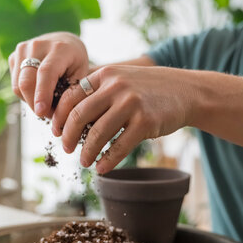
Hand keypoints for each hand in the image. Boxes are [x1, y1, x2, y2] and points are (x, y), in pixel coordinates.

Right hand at [8, 32, 89, 117]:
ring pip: (18, 85)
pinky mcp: (14, 56)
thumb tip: (59, 116)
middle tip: (50, 116)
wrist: (64, 42)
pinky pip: (15, 84)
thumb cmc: (76, 62)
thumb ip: (71, 92)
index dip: (42, 94)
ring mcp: (23, 50)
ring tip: (47, 105)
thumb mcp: (82, 74)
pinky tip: (39, 94)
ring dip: (30, 101)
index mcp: (59, 49)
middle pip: (27, 81)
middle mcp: (38, 46)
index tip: (42, 112)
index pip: (46, 73)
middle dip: (35, 104)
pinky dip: (25, 95)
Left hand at [51, 65, 195, 173]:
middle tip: (65, 150)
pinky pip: (119, 146)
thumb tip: (71, 118)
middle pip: (79, 116)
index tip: (55, 132)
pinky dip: (107, 160)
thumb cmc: (150, 89)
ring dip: (86, 152)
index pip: (70, 96)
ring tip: (84, 162)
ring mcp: (131, 103)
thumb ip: (100, 91)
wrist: (186, 91)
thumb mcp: (123, 78)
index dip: (59, 117)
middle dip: (67, 137)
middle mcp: (116, 86)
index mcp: (105, 74)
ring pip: (97, 133)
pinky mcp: (145, 122)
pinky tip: (102, 168)